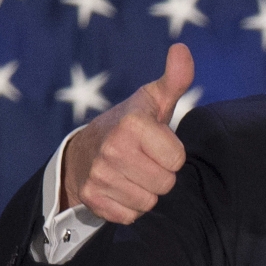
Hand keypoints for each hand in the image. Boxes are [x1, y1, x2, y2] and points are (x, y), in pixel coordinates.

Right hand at [61, 43, 193, 223]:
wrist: (84, 151)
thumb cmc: (130, 125)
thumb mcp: (153, 100)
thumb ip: (174, 79)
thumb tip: (182, 49)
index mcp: (132, 125)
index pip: (177, 160)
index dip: (172, 154)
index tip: (158, 145)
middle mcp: (112, 150)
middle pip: (165, 184)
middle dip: (161, 175)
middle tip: (146, 161)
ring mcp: (99, 176)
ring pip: (149, 202)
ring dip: (146, 192)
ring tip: (134, 174)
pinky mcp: (92, 198)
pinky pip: (130, 216)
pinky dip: (129, 207)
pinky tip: (122, 188)